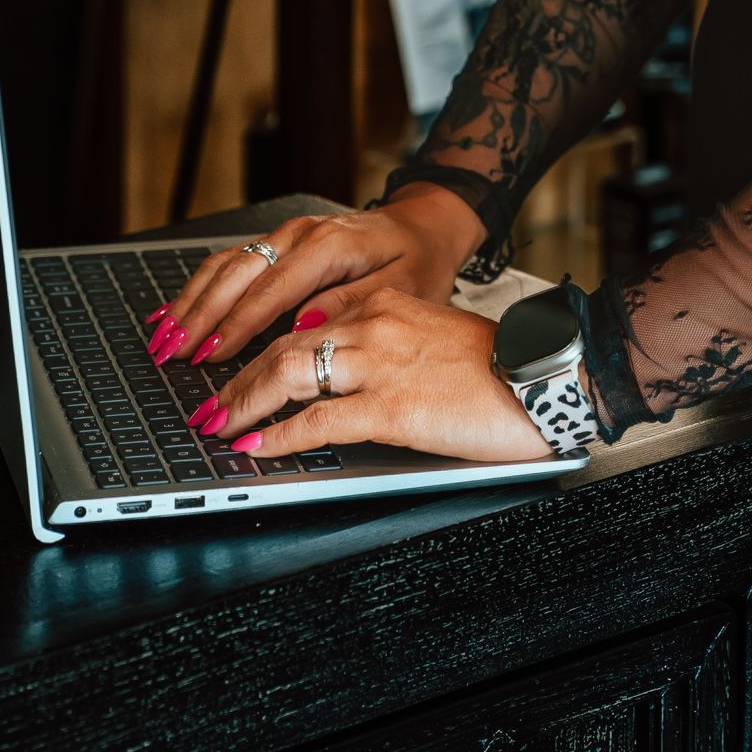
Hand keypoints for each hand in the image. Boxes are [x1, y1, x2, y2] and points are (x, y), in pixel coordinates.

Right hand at [145, 186, 483, 371]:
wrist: (424, 224)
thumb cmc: (417, 259)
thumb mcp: (404, 286)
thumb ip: (352, 305)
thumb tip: (303, 328)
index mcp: (330, 245)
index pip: (272, 290)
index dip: (236, 325)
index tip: (210, 355)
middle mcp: (300, 233)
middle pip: (237, 275)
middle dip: (199, 316)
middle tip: (171, 353)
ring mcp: (286, 235)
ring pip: (225, 266)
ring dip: (190, 302)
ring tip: (162, 339)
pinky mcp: (279, 243)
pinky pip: (230, 262)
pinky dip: (199, 287)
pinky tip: (174, 309)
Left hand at [201, 291, 560, 465]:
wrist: (543, 375)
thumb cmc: (497, 366)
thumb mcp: (432, 337)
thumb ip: (386, 343)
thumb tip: (339, 369)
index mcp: (386, 304)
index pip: (303, 323)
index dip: (259, 348)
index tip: (235, 369)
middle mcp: (375, 324)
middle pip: (282, 347)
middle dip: (236, 379)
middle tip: (208, 406)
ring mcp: (380, 364)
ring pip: (288, 375)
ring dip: (244, 404)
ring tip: (219, 427)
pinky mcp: (391, 406)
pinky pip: (319, 421)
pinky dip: (281, 436)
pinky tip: (260, 447)